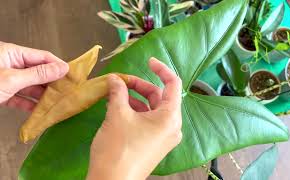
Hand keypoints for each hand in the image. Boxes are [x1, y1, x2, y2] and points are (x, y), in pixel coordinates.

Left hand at [0, 42, 68, 110]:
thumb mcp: (12, 79)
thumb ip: (38, 74)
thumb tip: (61, 68)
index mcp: (12, 53)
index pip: (42, 57)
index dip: (58, 66)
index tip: (71, 76)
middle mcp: (9, 64)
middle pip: (37, 72)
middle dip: (51, 83)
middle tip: (66, 92)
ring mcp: (5, 79)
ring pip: (29, 87)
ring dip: (40, 96)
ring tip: (55, 103)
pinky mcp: (1, 94)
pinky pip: (19, 98)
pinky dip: (28, 104)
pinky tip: (38, 110)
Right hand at [87, 58, 181, 179]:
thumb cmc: (118, 147)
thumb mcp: (117, 115)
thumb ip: (118, 92)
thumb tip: (115, 79)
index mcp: (170, 117)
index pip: (173, 84)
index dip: (161, 69)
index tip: (148, 61)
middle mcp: (172, 126)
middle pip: (159, 97)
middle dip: (140, 86)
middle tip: (120, 82)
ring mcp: (164, 137)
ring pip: (152, 109)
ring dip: (135, 99)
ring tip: (115, 95)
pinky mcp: (154, 145)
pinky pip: (148, 122)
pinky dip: (135, 112)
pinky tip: (118, 109)